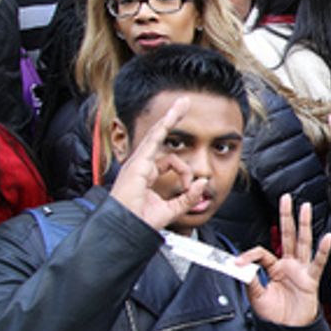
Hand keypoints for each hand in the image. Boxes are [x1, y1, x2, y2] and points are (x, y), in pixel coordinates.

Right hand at [109, 97, 208, 230]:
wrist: (127, 228)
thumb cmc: (141, 221)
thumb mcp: (172, 209)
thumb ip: (188, 197)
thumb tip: (202, 183)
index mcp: (147, 176)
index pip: (169, 161)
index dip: (185, 172)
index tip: (191, 186)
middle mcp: (142, 166)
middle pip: (159, 136)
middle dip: (171, 119)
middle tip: (184, 103)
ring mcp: (139, 162)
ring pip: (158, 133)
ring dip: (171, 116)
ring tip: (184, 102)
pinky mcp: (139, 162)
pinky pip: (154, 139)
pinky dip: (165, 126)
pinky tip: (174, 114)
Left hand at [238, 195, 330, 326]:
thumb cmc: (277, 316)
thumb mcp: (257, 297)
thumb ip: (250, 280)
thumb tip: (242, 267)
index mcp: (276, 269)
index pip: (263, 253)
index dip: (249, 255)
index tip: (238, 263)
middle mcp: (290, 266)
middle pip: (288, 236)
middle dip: (286, 217)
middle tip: (285, 199)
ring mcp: (301, 271)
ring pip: (303, 243)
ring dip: (304, 224)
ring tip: (305, 208)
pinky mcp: (311, 279)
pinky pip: (318, 262)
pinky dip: (323, 250)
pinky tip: (327, 238)